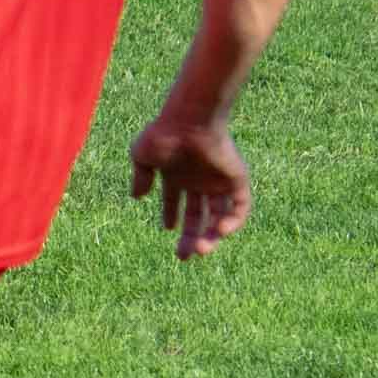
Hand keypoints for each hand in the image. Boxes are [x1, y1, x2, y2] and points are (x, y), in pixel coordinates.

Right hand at [130, 113, 252, 259]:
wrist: (189, 120)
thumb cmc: (164, 134)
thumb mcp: (142, 157)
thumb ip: (141, 177)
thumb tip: (137, 197)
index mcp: (179, 175)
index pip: (177, 202)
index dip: (172, 217)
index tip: (168, 229)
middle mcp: (200, 180)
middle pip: (199, 216)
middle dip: (192, 237)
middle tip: (185, 256)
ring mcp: (219, 181)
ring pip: (219, 216)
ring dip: (212, 235)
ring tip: (201, 249)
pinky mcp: (237, 179)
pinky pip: (240, 207)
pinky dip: (232, 221)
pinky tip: (219, 231)